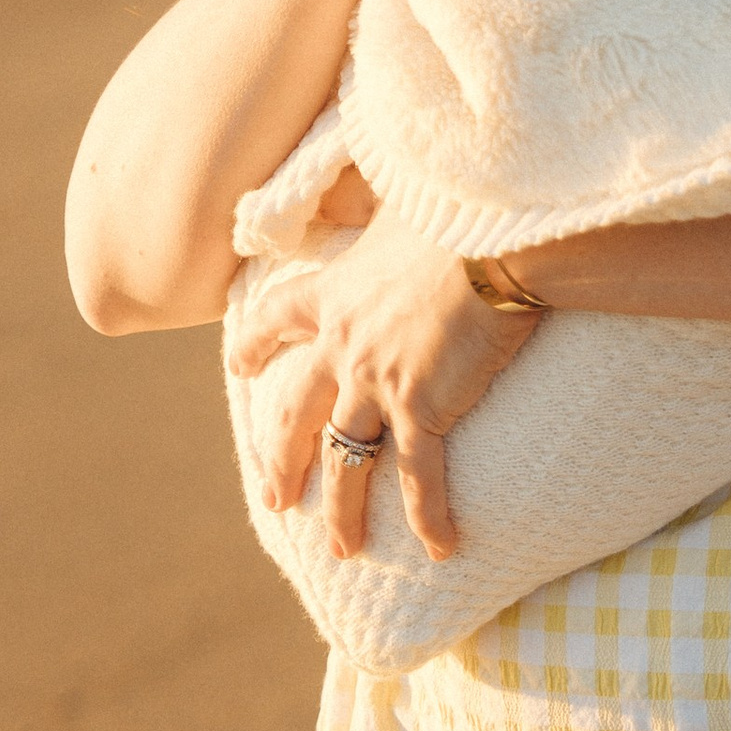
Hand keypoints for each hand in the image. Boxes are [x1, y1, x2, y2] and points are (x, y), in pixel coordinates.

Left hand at [226, 204, 541, 560]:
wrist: (492, 239)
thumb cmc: (456, 208)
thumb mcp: (401, 199)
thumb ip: (383, 205)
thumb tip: (396, 181)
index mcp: (337, 294)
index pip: (278, 320)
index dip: (255, 344)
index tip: (238, 364)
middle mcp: (345, 346)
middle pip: (298, 415)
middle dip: (282, 462)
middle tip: (275, 501)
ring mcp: (378, 383)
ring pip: (347, 460)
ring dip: (344, 511)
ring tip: (343, 549)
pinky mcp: (423, 408)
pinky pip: (421, 477)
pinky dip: (431, 516)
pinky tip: (444, 548)